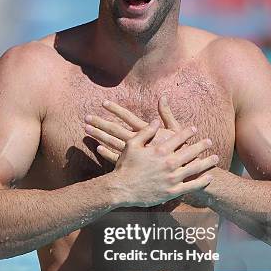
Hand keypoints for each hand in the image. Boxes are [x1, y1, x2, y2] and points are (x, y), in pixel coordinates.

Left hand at [84, 95, 211, 162]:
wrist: (183, 174)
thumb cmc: (181, 150)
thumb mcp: (176, 131)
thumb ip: (167, 113)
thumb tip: (163, 96)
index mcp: (148, 131)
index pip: (128, 117)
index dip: (116, 110)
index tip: (103, 103)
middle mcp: (140, 142)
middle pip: (116, 130)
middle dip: (101, 123)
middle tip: (86, 118)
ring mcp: (135, 155)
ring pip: (113, 144)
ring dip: (100, 137)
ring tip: (87, 130)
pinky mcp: (135, 166)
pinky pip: (118, 159)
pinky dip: (107, 154)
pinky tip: (98, 149)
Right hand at [107, 119, 217, 206]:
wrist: (121, 189)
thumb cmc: (125, 166)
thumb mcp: (132, 144)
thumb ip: (146, 132)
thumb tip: (156, 121)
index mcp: (160, 150)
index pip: (179, 138)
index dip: (188, 132)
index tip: (194, 129)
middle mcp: (168, 163)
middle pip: (190, 152)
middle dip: (202, 145)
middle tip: (209, 141)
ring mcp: (172, 178)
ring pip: (195, 168)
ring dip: (207, 162)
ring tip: (215, 158)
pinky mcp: (172, 191)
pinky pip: (191, 186)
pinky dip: (202, 181)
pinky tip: (209, 177)